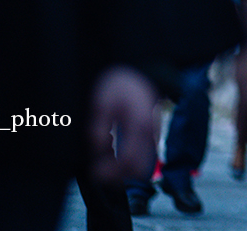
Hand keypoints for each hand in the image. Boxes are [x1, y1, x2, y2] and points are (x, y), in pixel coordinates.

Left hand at [87, 65, 160, 182]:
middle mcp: (149, 133)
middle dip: (118, 176)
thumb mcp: (101, 102)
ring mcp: (152, 134)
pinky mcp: (150, 134)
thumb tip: (96, 151)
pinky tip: (111, 150)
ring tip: (103, 161)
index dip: (110, 172)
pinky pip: (141, 156)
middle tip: (98, 171)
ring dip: (122, 170)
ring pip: (142, 165)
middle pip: (139, 169)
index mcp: (138, 125)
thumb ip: (98, 129)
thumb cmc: (119, 84)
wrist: (139, 71)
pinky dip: (127, 160)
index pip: (127, 161)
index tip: (94, 171)